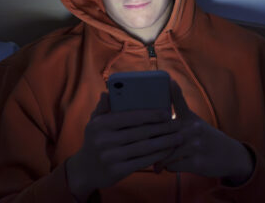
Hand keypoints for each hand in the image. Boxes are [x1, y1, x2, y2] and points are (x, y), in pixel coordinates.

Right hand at [66, 92, 182, 200]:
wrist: (85, 170)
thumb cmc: (95, 140)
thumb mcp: (94, 123)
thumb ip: (103, 108)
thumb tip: (107, 92)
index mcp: (101, 124)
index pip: (131, 117)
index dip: (151, 115)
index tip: (166, 113)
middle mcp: (104, 140)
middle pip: (141, 132)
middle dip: (163, 128)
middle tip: (178, 125)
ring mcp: (111, 157)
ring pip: (145, 147)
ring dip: (165, 142)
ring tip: (178, 137)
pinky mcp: (117, 171)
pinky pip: (143, 161)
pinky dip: (158, 155)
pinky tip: (168, 151)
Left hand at [154, 80, 254, 184]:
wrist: (230, 156)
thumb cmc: (205, 138)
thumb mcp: (194, 123)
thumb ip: (177, 118)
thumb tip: (154, 117)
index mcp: (190, 118)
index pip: (180, 101)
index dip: (175, 91)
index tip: (170, 80)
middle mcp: (193, 129)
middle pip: (163, 133)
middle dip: (150, 142)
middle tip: (139, 147)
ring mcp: (195, 145)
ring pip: (166, 152)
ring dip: (158, 159)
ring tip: (155, 163)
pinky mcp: (197, 162)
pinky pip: (172, 166)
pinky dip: (167, 167)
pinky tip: (167, 167)